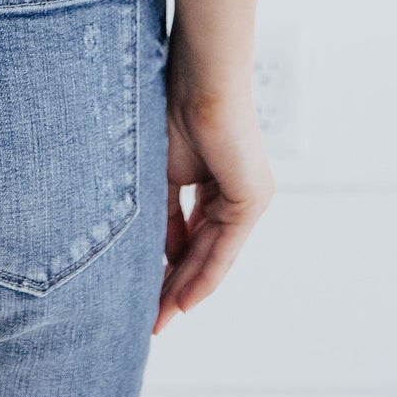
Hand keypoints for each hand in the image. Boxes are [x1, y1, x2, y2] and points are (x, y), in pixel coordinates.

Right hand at [156, 45, 273, 332]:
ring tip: (161, 318)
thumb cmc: (172, 106)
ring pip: (214, 255)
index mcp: (211, 180)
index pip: (189, 232)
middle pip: (202, 250)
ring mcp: (247, 197)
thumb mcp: (160, 169)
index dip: (167, 263)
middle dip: (175, 285)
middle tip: (152, 319)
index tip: (144, 290)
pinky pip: (225, 247)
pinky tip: (183, 299)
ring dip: (186, 288)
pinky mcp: (252, 199)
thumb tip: (160, 253)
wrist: (199, 77)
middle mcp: (234, 193)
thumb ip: (163, 211)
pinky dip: (204, 274)